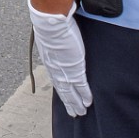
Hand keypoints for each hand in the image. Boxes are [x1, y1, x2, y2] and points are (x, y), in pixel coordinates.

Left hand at [28, 0, 91, 115]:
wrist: (51, 24)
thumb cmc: (50, 25)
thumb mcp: (50, 37)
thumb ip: (55, 43)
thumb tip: (59, 39)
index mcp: (49, 63)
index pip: (57, 81)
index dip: (62, 91)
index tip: (65, 98)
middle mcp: (55, 71)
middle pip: (63, 91)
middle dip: (69, 103)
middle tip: (74, 113)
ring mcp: (65, 72)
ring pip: (71, 93)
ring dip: (77, 104)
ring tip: (81, 112)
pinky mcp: (75, 70)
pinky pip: (81, 87)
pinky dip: (85, 96)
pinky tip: (89, 102)